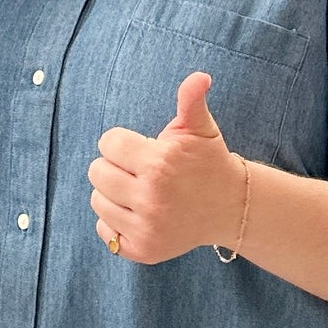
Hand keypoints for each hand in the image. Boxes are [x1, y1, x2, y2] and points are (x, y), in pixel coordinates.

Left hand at [90, 72, 245, 264]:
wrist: (230, 207)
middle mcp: (151, 198)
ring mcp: (147, 228)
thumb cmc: (208, 162)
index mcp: (159, 163)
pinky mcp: (144, 250)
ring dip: (112, 193)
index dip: (122, 143)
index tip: (142, 149)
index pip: (108, 143)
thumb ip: (191, 101)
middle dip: (115, 166)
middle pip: (97, 172)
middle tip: (139, 170)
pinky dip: (115, 222)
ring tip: (138, 190)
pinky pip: (104, 231)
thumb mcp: (200, 129)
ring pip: (97, 200)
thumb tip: (199, 77)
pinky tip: (137, 213)